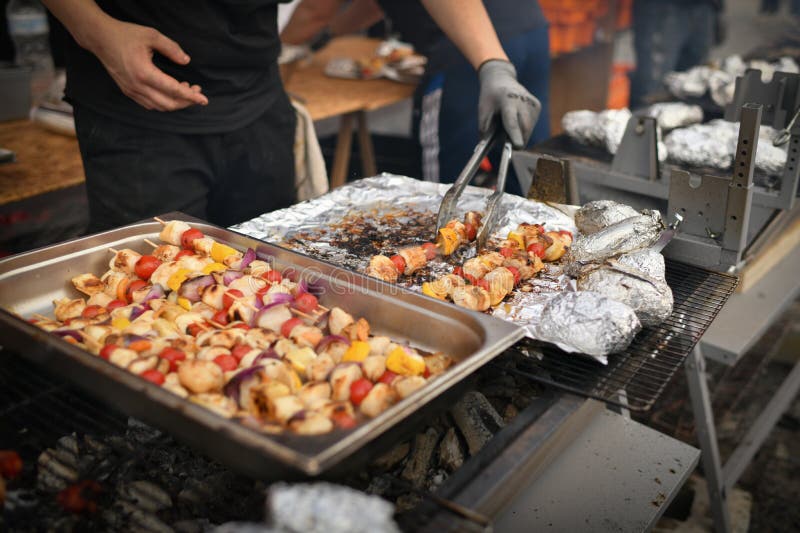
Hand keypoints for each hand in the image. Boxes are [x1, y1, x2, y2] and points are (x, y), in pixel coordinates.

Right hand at [90, 19, 207, 110]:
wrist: (100, 38)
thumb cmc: (125, 35)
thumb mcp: (151, 35)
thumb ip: (171, 48)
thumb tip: (186, 61)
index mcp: (144, 73)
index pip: (173, 90)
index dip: (191, 96)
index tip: (204, 99)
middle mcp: (137, 86)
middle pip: (168, 104)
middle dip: (186, 101)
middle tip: (197, 91)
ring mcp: (131, 91)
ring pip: (159, 106)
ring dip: (175, 102)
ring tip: (186, 89)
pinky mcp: (128, 91)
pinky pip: (149, 104)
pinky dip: (164, 102)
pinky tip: (171, 92)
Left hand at [478, 59, 540, 148]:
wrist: (501, 78)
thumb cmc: (490, 97)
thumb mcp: (483, 110)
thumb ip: (484, 128)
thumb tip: (484, 148)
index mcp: (506, 99)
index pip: (512, 120)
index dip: (515, 134)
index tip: (518, 146)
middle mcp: (522, 100)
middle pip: (524, 127)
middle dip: (518, 139)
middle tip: (510, 146)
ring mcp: (532, 102)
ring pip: (529, 128)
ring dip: (520, 134)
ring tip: (509, 124)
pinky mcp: (537, 105)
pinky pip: (532, 124)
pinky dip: (524, 127)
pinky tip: (517, 118)